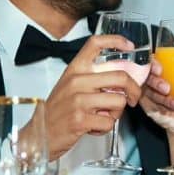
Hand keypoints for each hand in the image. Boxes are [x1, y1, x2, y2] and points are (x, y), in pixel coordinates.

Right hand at [40, 35, 143, 159]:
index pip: (95, 43)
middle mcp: (77, 81)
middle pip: (120, 76)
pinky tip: (94, 127)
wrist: (39, 134)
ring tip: (103, 116)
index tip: (130, 46)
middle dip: (134, 90)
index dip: (116, 40)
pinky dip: (106, 128)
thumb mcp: (70, 85)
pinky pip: (109, 122)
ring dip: (117, 113)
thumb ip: (91, 78)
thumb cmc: (58, 110)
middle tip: (133, 98)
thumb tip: (121, 77)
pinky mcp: (81, 120)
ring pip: (119, 101)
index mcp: (74, 69)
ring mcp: (78, 100)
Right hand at [140, 60, 173, 135]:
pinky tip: (170, 110)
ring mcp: (151, 94)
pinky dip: (159, 107)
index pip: (154, 62)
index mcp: (169, 72)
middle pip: (147, 75)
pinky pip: (148, 105)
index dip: (153, 63)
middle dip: (156, 81)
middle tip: (167, 88)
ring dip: (162, 98)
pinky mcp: (148, 107)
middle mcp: (158, 81)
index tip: (160, 67)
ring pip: (148, 91)